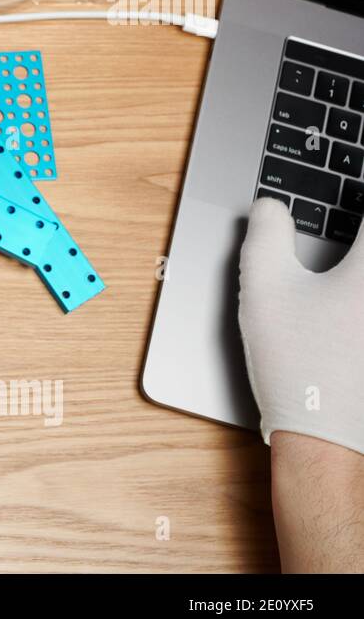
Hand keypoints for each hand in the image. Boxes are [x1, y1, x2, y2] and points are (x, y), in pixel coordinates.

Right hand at [238, 198, 363, 453]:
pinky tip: (347, 299)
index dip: (358, 192)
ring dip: (357, 264)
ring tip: (347, 259)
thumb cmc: (298, 364)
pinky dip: (358, 293)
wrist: (326, 434)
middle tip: (348, 219)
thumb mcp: (264, 289)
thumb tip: (270, 207)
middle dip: (358, 231)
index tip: (349, 184)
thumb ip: (264, 235)